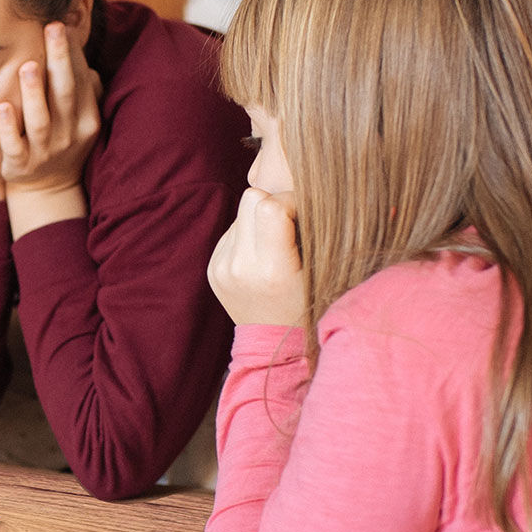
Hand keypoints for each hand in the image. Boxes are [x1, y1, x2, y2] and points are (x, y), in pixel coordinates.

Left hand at [0, 22, 102, 237]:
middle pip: (66, 93)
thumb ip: (85, 89)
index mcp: (87, 118)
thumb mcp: (81, 118)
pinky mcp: (21, 166)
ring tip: (28, 65)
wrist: (49, 191)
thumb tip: (85, 54)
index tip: (63, 23)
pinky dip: (9, 128)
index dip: (73, 53)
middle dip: (60, 59)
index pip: (81, 80)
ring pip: (41, 119)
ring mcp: (45, 151)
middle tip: (52, 27)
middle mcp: (70, 134)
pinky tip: (2, 107)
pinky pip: (15, 146)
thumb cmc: (62, 142)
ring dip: (35, 92)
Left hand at [207, 187, 305, 326]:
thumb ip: (309, 231)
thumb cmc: (308, 305)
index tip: (304, 216)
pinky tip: (260, 258)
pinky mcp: (213, 267)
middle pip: (251, 198)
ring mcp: (220, 267)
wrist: (275, 344)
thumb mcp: (318, 270)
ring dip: (259, 221)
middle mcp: (239, 267)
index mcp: (269, 269)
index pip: (270, 206)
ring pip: (240, 212)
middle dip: (273, 204)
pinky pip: (232, 231)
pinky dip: (248, 236)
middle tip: (289, 226)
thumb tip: (302, 188)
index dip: (291, 201)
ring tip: (275, 247)